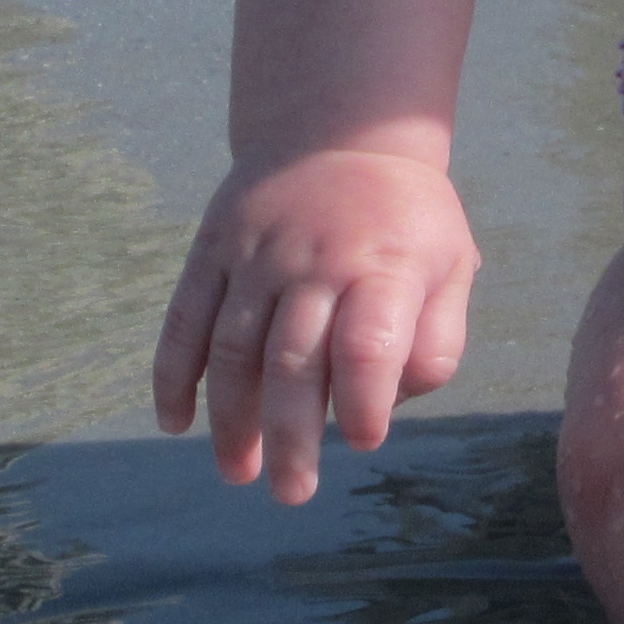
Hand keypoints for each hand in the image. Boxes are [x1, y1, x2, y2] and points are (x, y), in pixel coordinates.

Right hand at [152, 146, 479, 502]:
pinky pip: (185, 317)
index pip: (369, 345)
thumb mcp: (451, 264)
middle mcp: (315, 261)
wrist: (344, 130)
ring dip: (230, 418)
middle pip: (294, 360)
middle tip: (292, 493)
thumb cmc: (406, 220)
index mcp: (384, 267)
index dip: (364, 401)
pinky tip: (175, 422)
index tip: (361, 442)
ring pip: (233, 348)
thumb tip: (395, 401)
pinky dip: (173, 373)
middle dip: (290, 436)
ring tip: (238, 472)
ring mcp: (257, 253)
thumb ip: (438, 337)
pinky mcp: (215, 248)